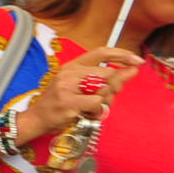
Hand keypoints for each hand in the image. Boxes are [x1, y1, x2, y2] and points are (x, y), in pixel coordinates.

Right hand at [23, 46, 141, 136]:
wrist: (36, 120)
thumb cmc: (60, 104)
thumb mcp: (79, 86)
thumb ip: (104, 79)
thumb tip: (132, 70)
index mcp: (72, 66)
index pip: (101, 52)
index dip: (122, 55)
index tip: (137, 61)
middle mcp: (69, 73)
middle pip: (108, 73)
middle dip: (115, 87)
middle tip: (107, 99)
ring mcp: (67, 87)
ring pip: (104, 88)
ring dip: (105, 102)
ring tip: (93, 109)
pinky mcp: (68, 102)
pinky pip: (96, 103)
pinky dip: (97, 111)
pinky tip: (87, 114)